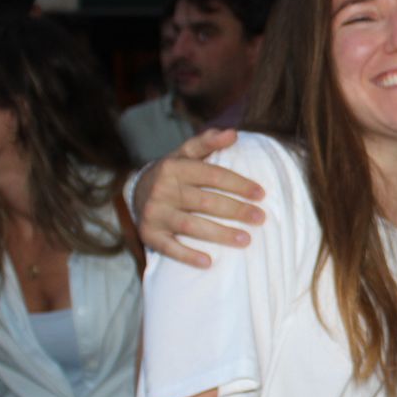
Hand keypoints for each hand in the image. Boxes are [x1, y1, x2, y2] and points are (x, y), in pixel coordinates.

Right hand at [136, 128, 264, 268]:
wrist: (135, 191)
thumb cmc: (172, 173)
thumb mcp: (185, 153)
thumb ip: (207, 142)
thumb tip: (232, 133)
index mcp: (174, 167)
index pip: (212, 175)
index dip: (238, 184)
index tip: (261, 194)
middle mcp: (163, 189)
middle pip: (205, 201)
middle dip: (236, 210)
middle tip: (260, 218)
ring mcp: (154, 213)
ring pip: (191, 225)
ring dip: (220, 234)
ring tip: (246, 239)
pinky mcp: (148, 233)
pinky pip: (169, 247)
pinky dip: (188, 255)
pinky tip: (208, 262)